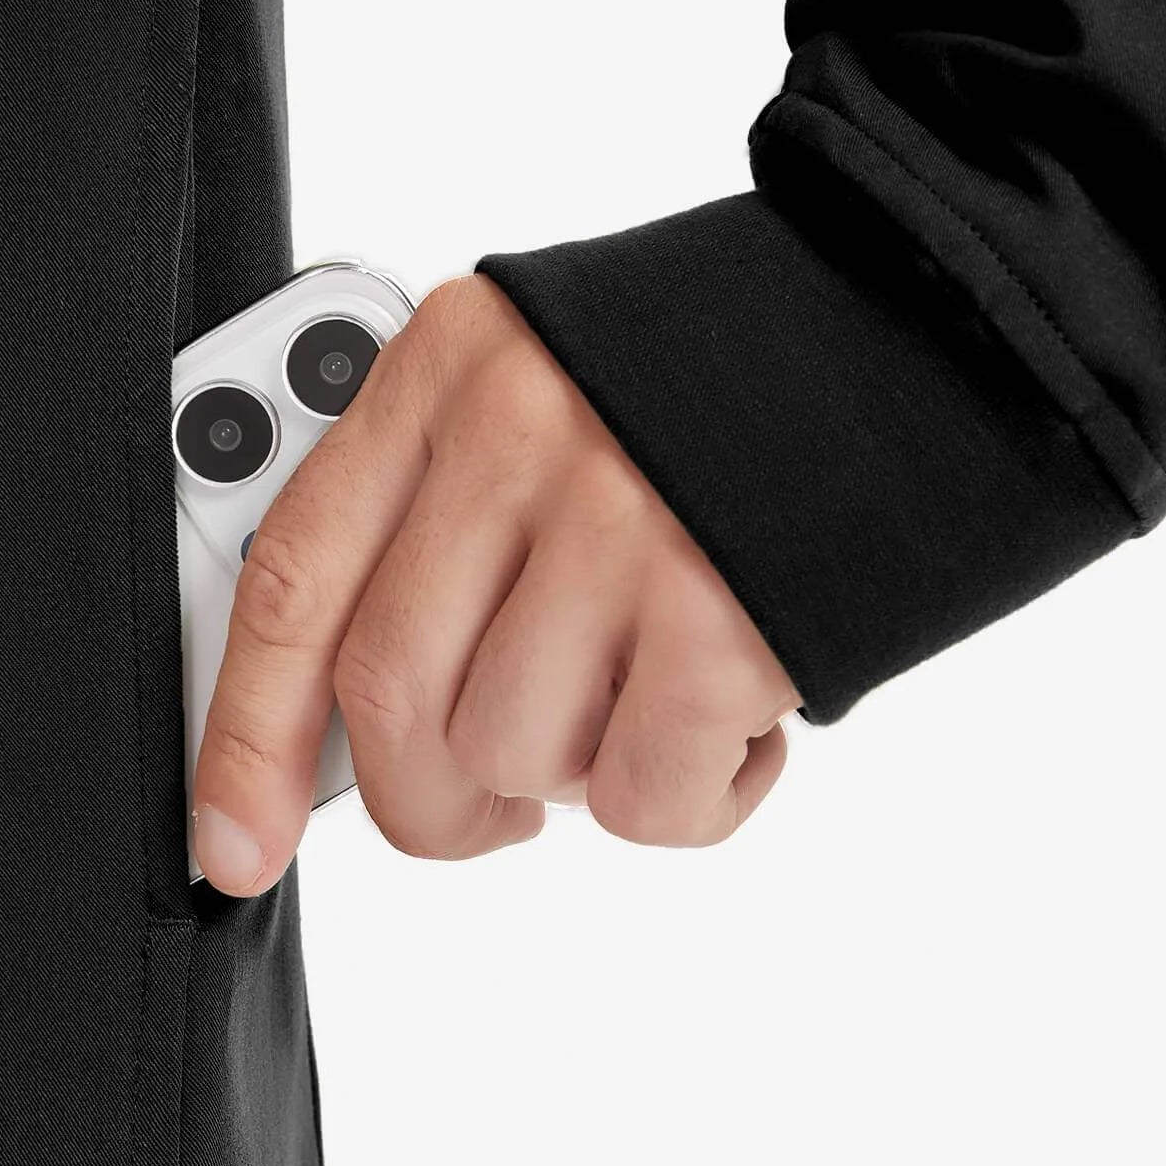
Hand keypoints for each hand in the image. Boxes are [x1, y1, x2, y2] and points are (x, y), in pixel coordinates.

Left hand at [191, 273, 801, 893]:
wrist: (933, 322)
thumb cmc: (714, 394)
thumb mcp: (539, 398)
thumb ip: (434, 524)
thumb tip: (341, 727)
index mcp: (447, 373)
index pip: (294, 576)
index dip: (242, 732)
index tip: (233, 842)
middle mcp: (523, 436)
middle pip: (390, 698)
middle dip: (425, 799)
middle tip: (486, 803)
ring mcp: (625, 522)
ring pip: (510, 756)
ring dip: (572, 776)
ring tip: (648, 691)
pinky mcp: (728, 615)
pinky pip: (643, 803)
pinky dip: (685, 800)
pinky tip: (731, 716)